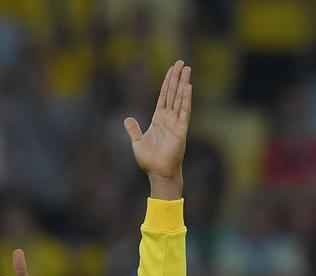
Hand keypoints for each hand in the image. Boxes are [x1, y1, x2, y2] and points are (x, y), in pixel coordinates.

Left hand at [125, 60, 191, 198]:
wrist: (158, 173)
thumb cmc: (150, 161)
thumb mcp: (137, 142)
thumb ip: (133, 129)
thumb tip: (127, 119)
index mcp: (159, 119)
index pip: (164, 96)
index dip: (168, 82)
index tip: (172, 69)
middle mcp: (169, 119)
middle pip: (174, 93)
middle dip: (177, 77)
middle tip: (182, 62)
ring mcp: (176, 123)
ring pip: (180, 98)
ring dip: (183, 83)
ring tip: (187, 69)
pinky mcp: (181, 130)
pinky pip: (184, 111)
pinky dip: (186, 98)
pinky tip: (188, 86)